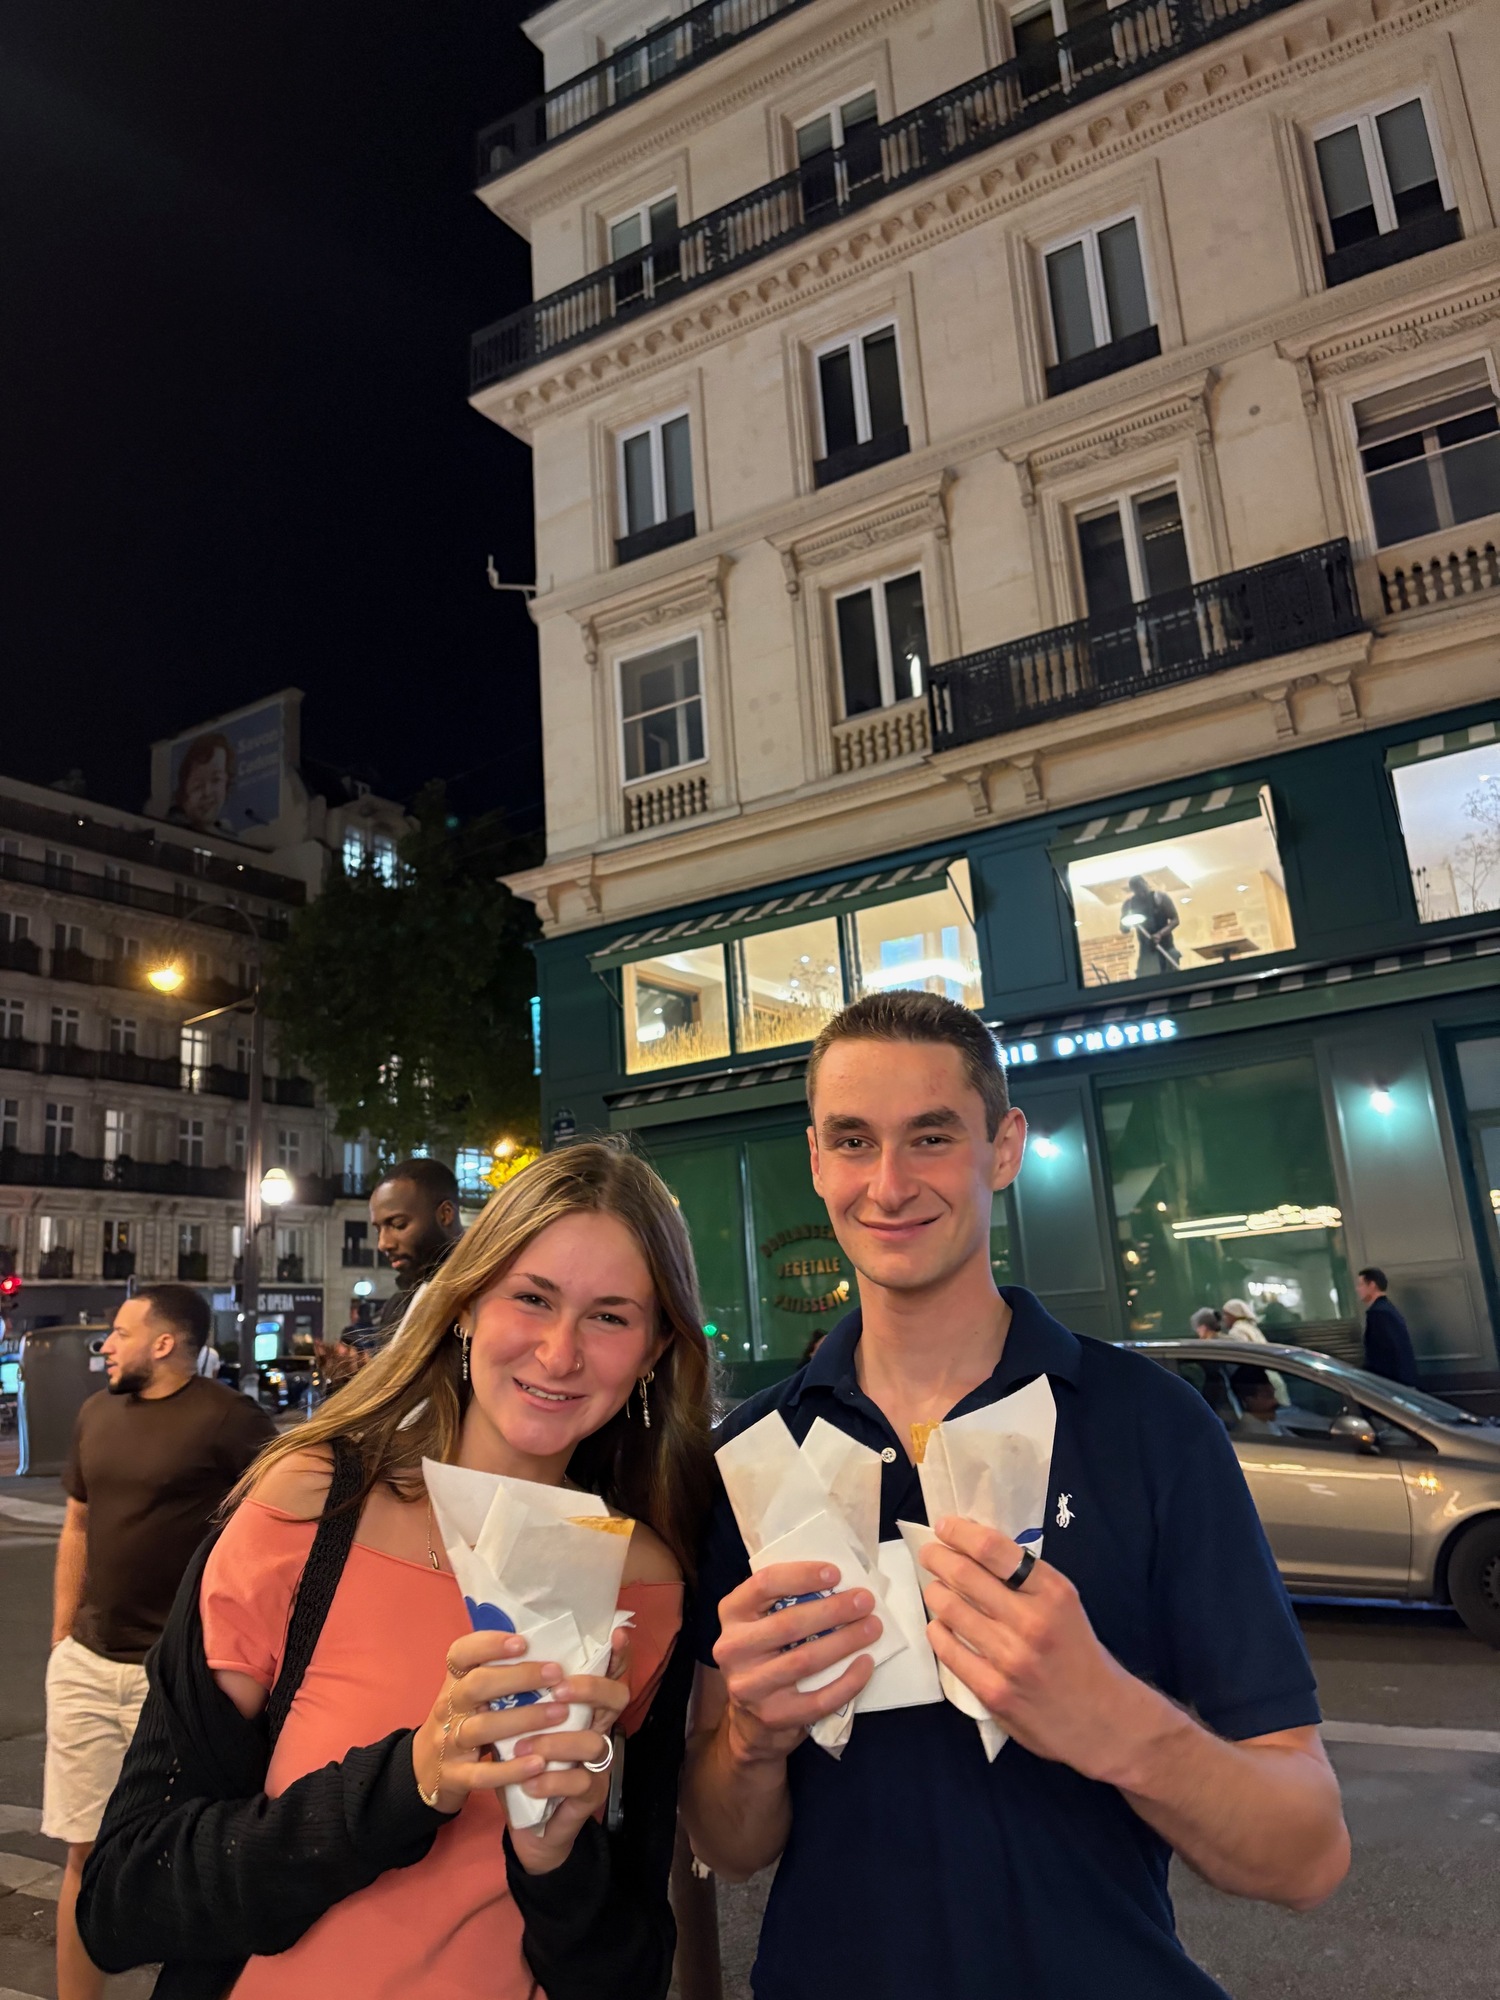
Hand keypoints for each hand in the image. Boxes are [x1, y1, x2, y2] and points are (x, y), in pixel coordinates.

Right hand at [411, 1626, 628, 1855]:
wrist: (426, 1771)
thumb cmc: (463, 1721)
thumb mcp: (471, 1695)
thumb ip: (499, 1675)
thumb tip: (548, 1648)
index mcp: (455, 1682)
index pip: (460, 1653)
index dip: (489, 1644)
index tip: (522, 1642)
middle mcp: (449, 1708)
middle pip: (476, 1686)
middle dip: (518, 1677)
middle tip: (555, 1674)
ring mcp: (449, 1743)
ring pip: (481, 1728)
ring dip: (524, 1719)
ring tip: (560, 1713)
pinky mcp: (455, 1777)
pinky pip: (482, 1774)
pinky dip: (511, 1770)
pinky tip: (539, 1764)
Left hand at [506, 1625, 632, 1876]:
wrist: (529, 1826)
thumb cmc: (525, 1764)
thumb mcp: (519, 1726)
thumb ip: (520, 1695)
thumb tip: (501, 1654)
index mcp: (585, 1707)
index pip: (610, 1672)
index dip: (617, 1654)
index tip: (616, 1633)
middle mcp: (599, 1729)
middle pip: (617, 1698)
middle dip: (590, 1689)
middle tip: (558, 1690)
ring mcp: (597, 1764)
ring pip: (594, 1742)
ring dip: (556, 1743)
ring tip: (521, 1748)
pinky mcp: (590, 1796)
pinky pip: (578, 1783)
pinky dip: (550, 1781)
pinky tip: (528, 1782)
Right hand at [712, 1562, 879, 1768]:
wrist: (750, 1719)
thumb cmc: (766, 1654)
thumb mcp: (761, 1621)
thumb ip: (785, 1601)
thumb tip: (841, 1582)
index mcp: (732, 1613)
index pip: (764, 1584)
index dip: (801, 1575)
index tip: (836, 1573)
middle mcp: (733, 1648)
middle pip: (789, 1623)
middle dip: (834, 1609)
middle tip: (865, 1601)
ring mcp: (751, 1686)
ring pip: (805, 1660)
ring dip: (845, 1641)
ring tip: (873, 1627)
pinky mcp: (773, 1716)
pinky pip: (818, 1699)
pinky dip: (848, 1681)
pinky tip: (866, 1664)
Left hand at [918, 1517, 1149, 1785]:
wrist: (1103, 1720)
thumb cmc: (1079, 1653)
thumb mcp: (1064, 1604)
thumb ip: (1025, 1578)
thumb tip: (973, 1547)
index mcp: (1053, 1593)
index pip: (995, 1550)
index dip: (961, 1532)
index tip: (944, 1526)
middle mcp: (1032, 1622)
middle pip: (964, 1575)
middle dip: (937, 1558)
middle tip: (929, 1554)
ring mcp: (1010, 1659)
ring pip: (950, 1611)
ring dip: (935, 1593)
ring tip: (935, 1590)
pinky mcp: (993, 1692)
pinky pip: (948, 1651)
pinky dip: (938, 1632)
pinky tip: (940, 1626)